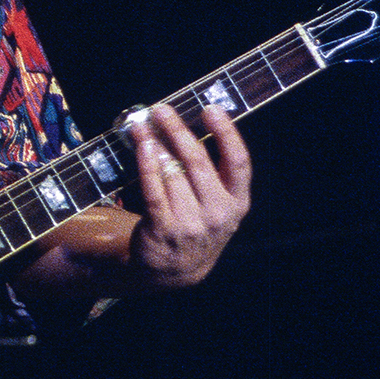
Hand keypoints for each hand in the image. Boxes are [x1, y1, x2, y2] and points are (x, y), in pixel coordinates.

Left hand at [126, 103, 251, 288]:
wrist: (177, 269)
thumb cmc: (198, 223)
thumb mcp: (218, 204)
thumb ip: (213, 173)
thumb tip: (189, 126)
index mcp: (238, 202)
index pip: (239, 162)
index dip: (226, 133)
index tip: (210, 109)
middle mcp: (219, 212)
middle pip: (198, 162)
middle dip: (178, 131)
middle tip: (162, 110)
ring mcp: (192, 223)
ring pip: (173, 173)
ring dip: (156, 144)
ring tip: (143, 125)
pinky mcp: (164, 229)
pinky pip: (153, 190)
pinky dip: (146, 164)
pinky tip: (140, 146)